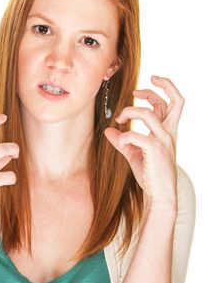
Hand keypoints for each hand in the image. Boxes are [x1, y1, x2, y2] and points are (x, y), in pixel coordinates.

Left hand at [104, 75, 184, 209]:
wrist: (159, 194)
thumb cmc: (149, 173)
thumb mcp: (134, 153)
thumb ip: (123, 140)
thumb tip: (108, 131)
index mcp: (167, 130)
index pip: (172, 102)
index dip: (160, 89)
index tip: (141, 88)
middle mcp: (169, 132)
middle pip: (173, 101)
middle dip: (156, 88)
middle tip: (136, 90)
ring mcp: (164, 140)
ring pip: (148, 113)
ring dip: (129, 112)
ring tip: (119, 120)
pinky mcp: (156, 149)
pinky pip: (136, 134)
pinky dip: (124, 136)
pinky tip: (120, 142)